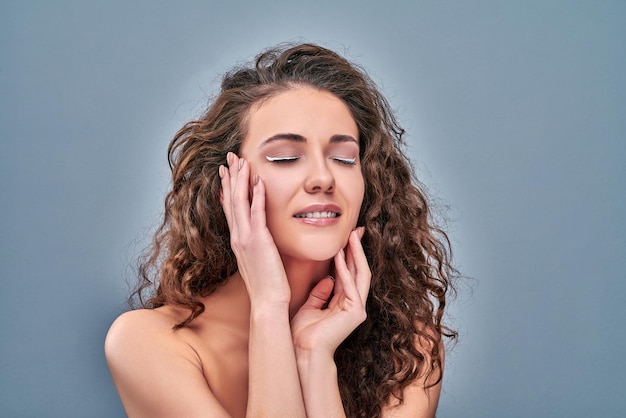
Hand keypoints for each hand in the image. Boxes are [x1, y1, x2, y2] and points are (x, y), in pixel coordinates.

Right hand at [219, 152, 290, 307]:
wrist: (267, 303)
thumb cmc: (267, 286)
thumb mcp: (258, 261)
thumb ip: (257, 247)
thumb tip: (260, 238)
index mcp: (238, 241)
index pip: (230, 209)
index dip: (227, 189)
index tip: (226, 172)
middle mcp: (237, 237)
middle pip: (231, 200)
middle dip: (230, 177)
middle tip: (230, 157)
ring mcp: (246, 238)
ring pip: (240, 202)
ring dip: (240, 179)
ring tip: (240, 160)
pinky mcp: (258, 241)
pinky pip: (257, 212)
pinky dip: (256, 195)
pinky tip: (258, 180)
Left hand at [290, 227, 370, 355]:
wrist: (302, 352)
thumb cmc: (303, 334)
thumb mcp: (310, 306)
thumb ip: (320, 292)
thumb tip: (327, 277)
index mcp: (344, 303)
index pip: (349, 273)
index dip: (348, 254)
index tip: (347, 236)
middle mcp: (354, 304)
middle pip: (359, 270)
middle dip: (357, 249)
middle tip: (356, 229)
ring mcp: (357, 308)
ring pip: (360, 274)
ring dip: (356, 254)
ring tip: (352, 236)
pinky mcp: (356, 312)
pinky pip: (351, 285)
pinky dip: (345, 269)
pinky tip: (339, 255)